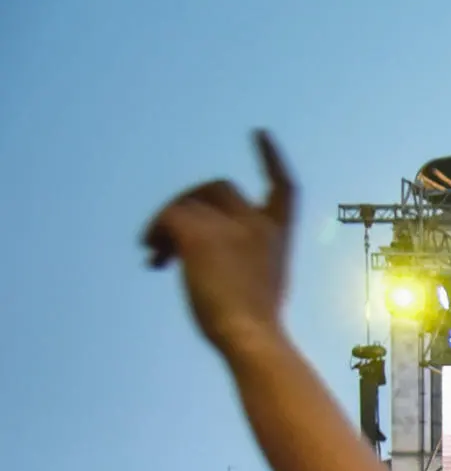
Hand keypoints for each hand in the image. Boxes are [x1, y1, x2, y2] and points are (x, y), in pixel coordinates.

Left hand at [144, 132, 296, 353]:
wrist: (251, 336)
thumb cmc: (255, 325)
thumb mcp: (259, 282)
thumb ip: (237, 255)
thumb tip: (184, 250)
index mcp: (278, 235)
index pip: (282, 187)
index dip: (270, 159)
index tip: (259, 134)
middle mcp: (256, 223)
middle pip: (215, 187)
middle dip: (188, 201)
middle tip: (165, 236)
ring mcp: (230, 227)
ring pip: (184, 203)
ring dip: (164, 226)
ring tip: (155, 257)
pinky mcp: (200, 236)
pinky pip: (167, 218)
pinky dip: (154, 233)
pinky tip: (149, 256)